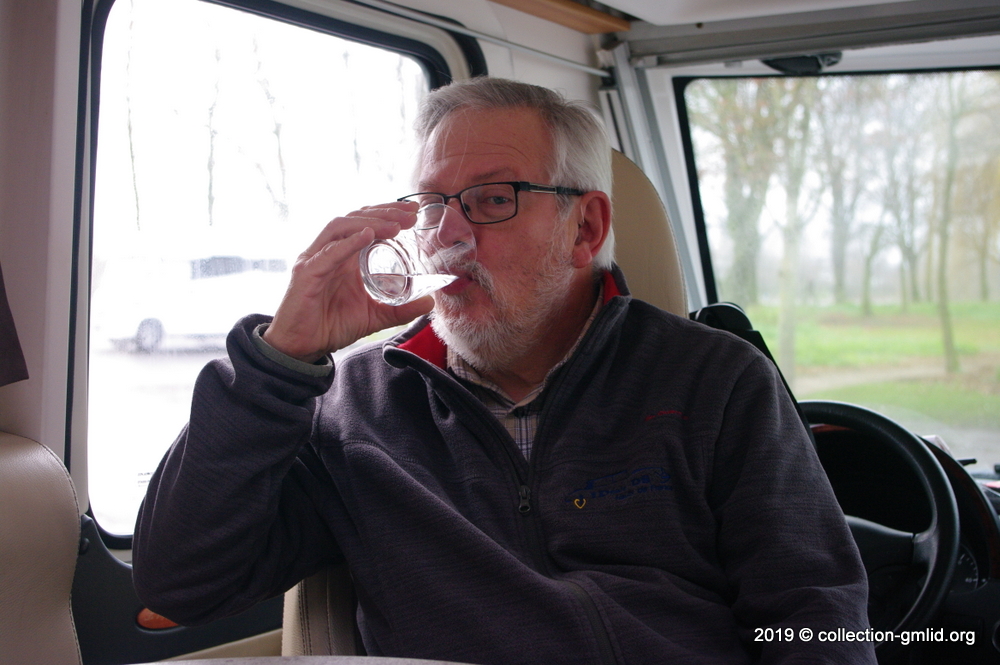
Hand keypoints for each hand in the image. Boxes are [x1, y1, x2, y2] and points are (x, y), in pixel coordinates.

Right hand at [262, 201, 432, 362]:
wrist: (302, 348)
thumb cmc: (330, 326)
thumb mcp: (374, 316)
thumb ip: (399, 310)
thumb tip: (429, 303)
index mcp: (344, 256)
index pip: (366, 223)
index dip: (388, 213)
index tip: (413, 212)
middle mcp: (328, 251)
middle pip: (355, 218)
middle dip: (384, 212)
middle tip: (411, 214)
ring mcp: (315, 259)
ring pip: (340, 227)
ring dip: (369, 222)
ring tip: (395, 226)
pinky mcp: (306, 274)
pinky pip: (327, 254)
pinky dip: (348, 243)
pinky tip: (367, 236)